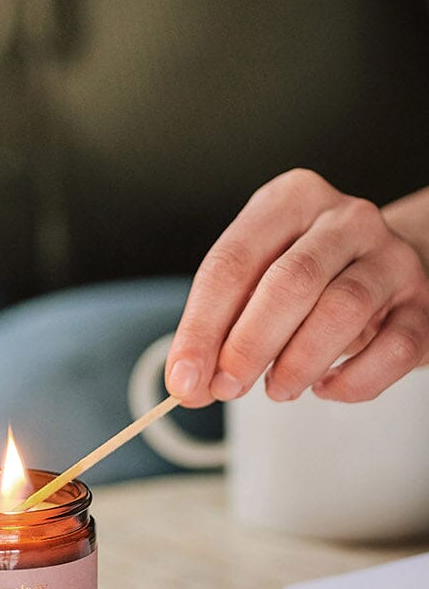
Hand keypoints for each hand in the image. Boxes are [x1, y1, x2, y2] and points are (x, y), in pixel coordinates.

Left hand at [165, 169, 428, 406]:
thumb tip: (188, 382)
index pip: (233, 262)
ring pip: (344, 308)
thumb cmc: (310, 278)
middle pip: (290, 281)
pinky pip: (392, 348)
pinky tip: (327, 388)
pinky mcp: (422, 305)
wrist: (388, 273)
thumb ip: (220, 327)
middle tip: (227, 387)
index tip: (184, 377)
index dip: (202, 326)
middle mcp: (345, 219)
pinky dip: (354, 379)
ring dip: (299, 361)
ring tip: (276, 389)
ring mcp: (391, 258)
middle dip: (249, 344)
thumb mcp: (258, 283)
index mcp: (290, 200)